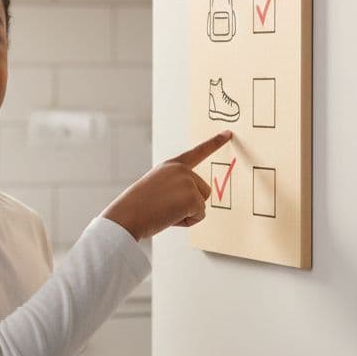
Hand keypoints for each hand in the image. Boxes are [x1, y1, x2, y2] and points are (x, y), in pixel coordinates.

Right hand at [102, 130, 232, 240]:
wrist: (127, 215)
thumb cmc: (136, 207)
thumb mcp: (156, 188)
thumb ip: (175, 187)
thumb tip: (191, 202)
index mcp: (171, 165)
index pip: (197, 152)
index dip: (215, 143)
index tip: (229, 133)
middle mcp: (182, 170)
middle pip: (203, 190)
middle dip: (190, 204)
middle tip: (164, 207)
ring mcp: (188, 182)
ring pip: (202, 204)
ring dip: (188, 213)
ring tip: (165, 212)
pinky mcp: (193, 198)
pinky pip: (199, 216)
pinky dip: (186, 222)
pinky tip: (168, 217)